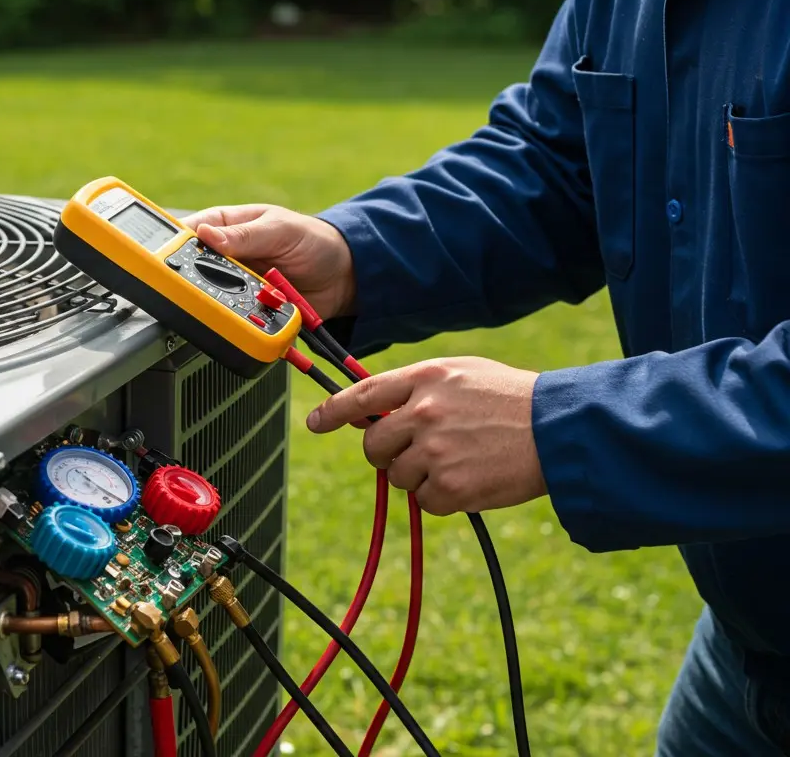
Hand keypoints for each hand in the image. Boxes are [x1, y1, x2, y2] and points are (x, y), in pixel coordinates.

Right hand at [180, 204, 356, 318]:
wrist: (344, 276)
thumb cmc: (313, 240)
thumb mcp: (280, 230)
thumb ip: (245, 235)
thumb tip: (206, 234)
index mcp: (226, 227)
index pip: (190, 234)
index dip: (176, 245)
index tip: (168, 257)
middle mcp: (226, 258)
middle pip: (195, 272)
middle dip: (202, 280)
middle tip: (217, 282)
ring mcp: (237, 285)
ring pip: (213, 299)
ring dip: (227, 302)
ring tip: (249, 297)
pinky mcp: (249, 310)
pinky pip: (237, 320)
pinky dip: (245, 321)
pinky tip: (255, 316)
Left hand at [307, 357, 546, 514]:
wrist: (560, 428)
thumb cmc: (511, 398)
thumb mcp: (462, 373)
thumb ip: (416, 388)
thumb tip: (374, 413)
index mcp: (425, 379)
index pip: (362, 395)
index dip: (334, 411)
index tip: (316, 422)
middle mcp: (423, 413)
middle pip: (373, 445)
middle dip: (387, 453)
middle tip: (416, 450)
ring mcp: (435, 451)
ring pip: (398, 476)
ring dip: (419, 476)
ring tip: (459, 460)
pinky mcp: (451, 487)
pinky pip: (424, 501)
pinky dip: (441, 497)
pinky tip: (470, 478)